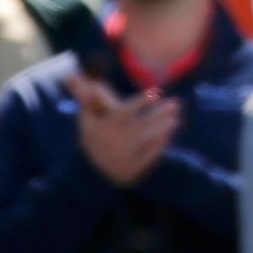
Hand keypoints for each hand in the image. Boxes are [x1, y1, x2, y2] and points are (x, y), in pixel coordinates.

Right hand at [66, 73, 179, 188]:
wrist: (90, 173)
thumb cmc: (92, 138)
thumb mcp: (86, 119)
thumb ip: (87, 99)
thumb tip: (77, 78)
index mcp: (105, 128)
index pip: (125, 112)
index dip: (140, 102)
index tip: (156, 92)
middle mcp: (115, 143)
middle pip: (141, 126)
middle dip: (159, 115)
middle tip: (175, 104)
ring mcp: (124, 157)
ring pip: (147, 141)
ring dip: (162, 129)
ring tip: (175, 118)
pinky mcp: (132, 170)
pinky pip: (149, 156)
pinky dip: (159, 145)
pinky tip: (168, 134)